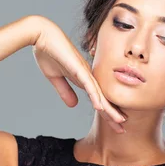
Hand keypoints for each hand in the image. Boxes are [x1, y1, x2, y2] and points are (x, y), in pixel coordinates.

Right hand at [31, 16, 126, 132]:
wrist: (41, 35)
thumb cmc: (48, 53)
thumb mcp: (56, 78)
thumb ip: (65, 91)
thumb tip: (74, 105)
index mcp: (83, 79)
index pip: (98, 99)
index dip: (107, 113)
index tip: (115, 125)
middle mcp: (88, 76)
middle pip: (103, 99)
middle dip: (113, 115)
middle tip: (122, 130)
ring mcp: (84, 72)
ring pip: (99, 94)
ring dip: (109, 109)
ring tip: (119, 122)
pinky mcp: (77, 68)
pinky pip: (88, 85)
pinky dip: (95, 96)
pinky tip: (101, 107)